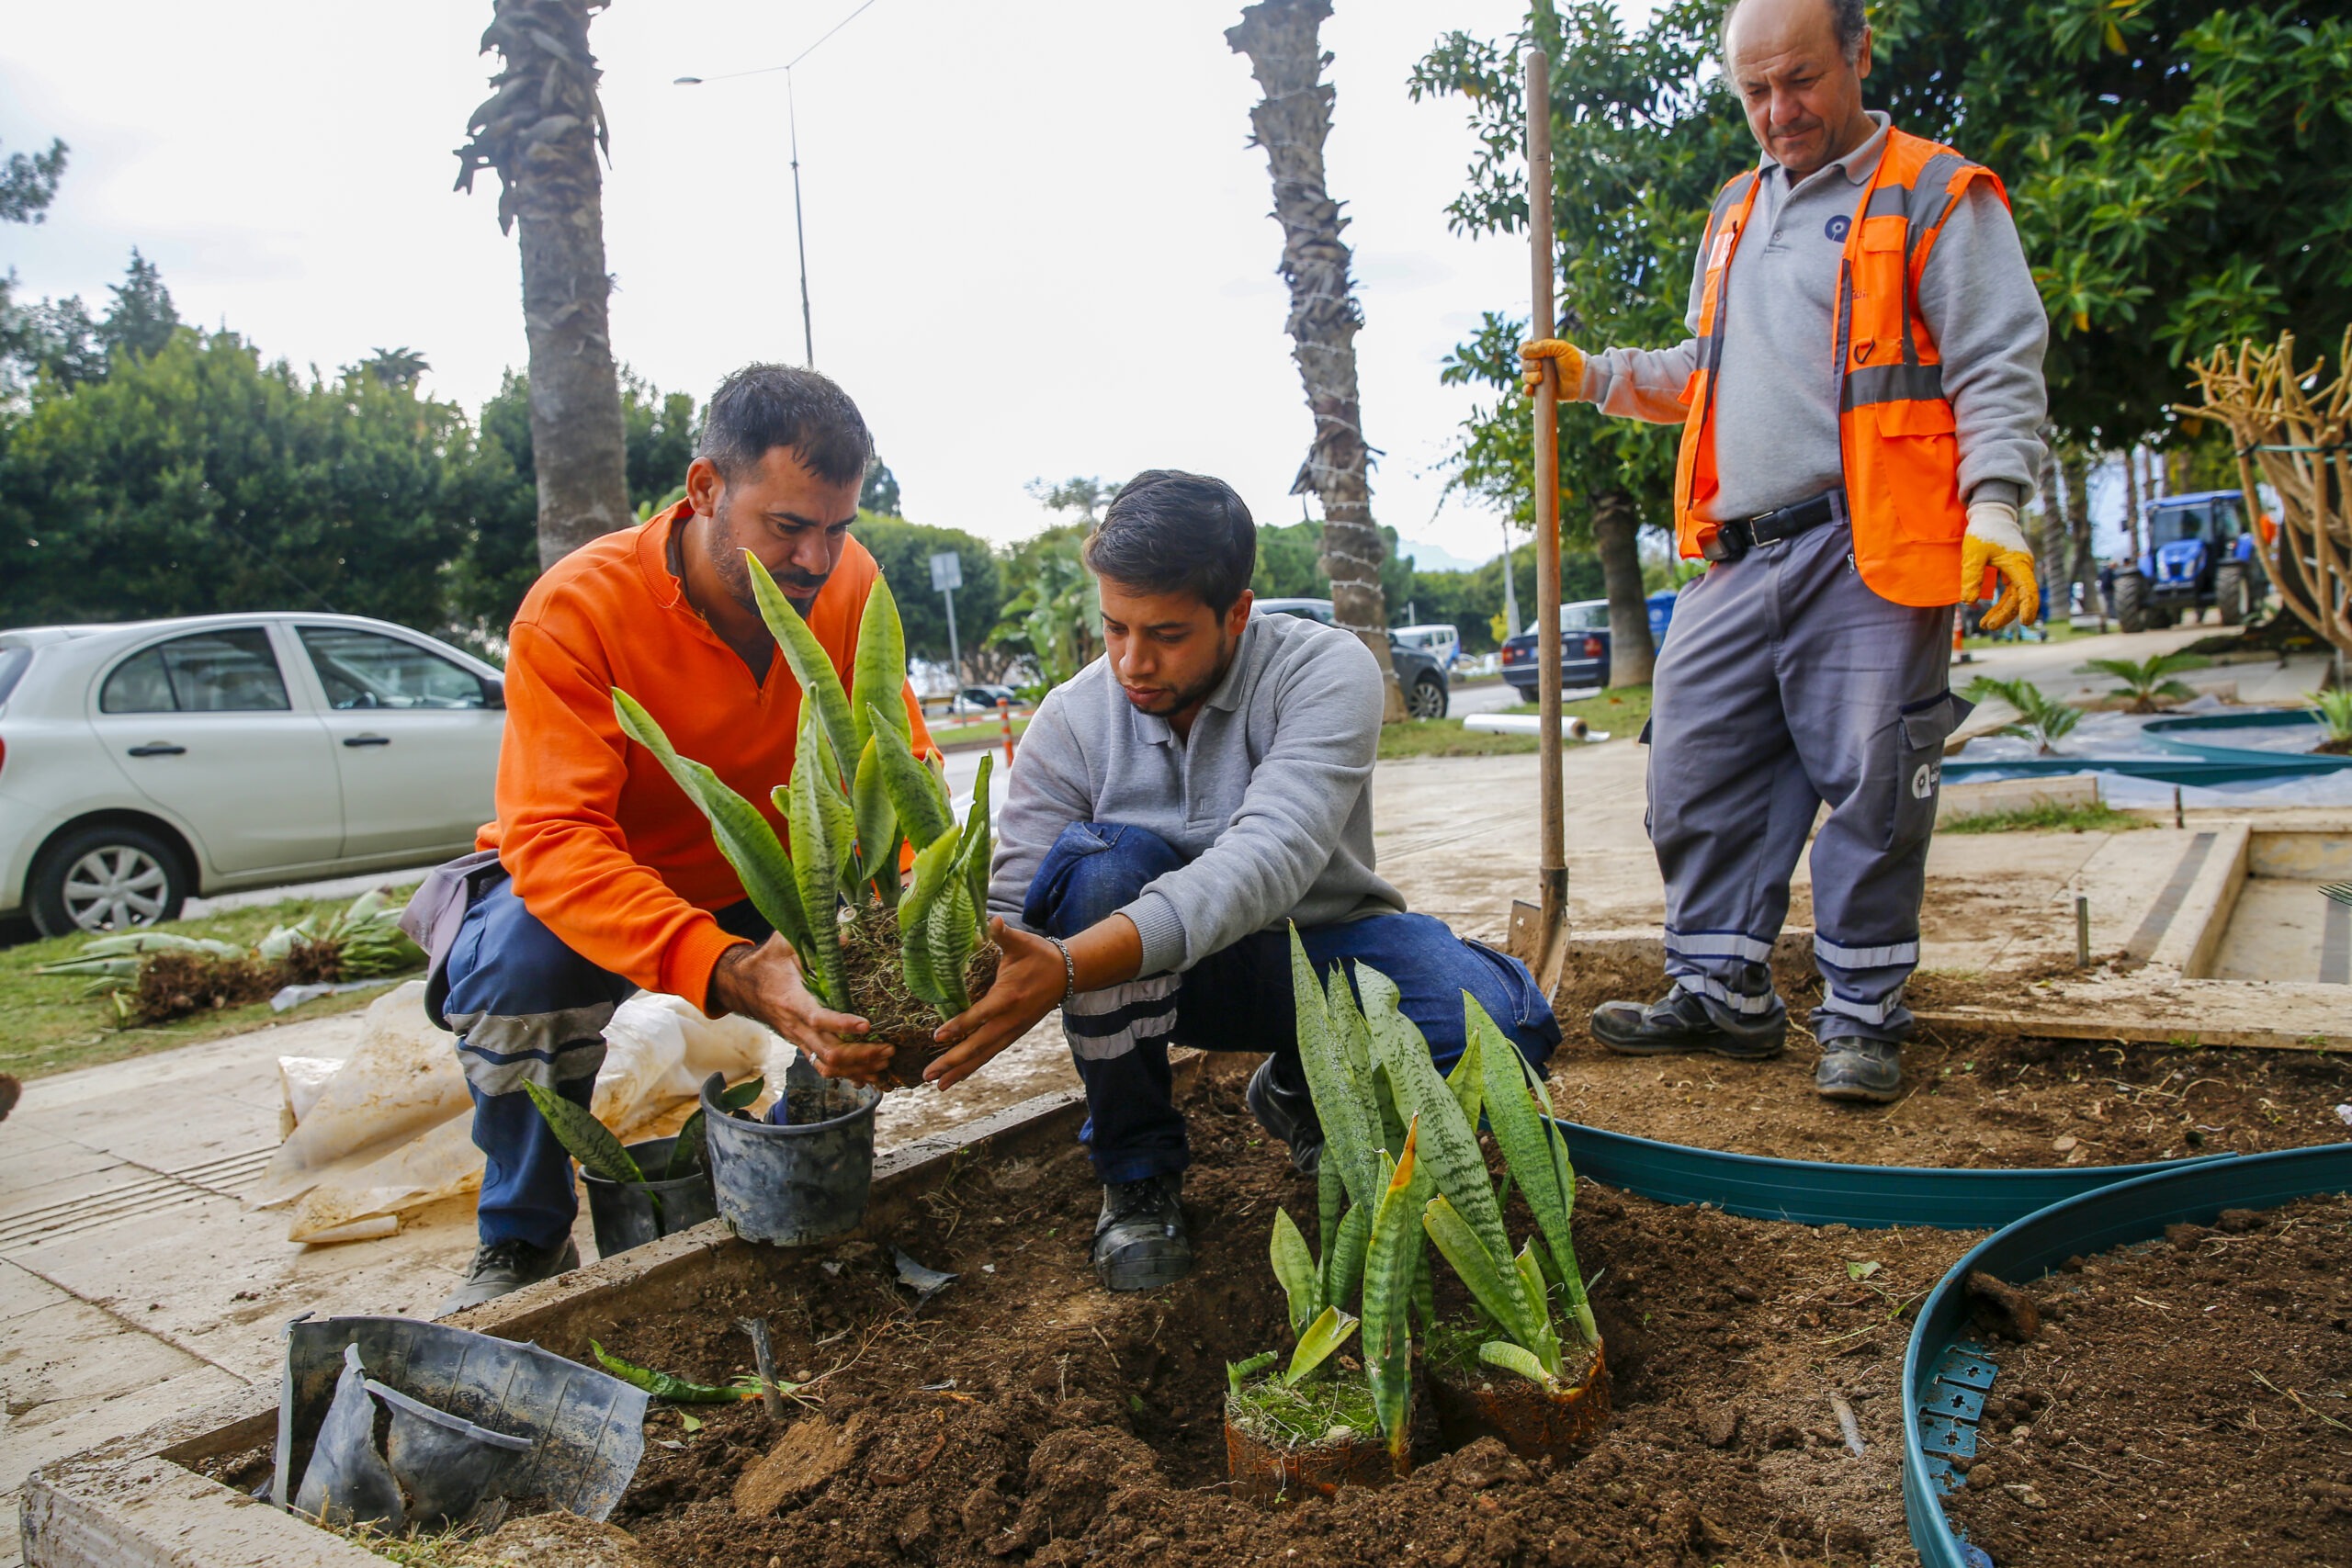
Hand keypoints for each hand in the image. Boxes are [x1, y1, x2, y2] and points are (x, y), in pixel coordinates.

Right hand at [706, 937, 889, 1083]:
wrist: (740, 985)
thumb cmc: (767, 962)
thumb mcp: (784, 944)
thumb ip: (812, 940)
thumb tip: (846, 937)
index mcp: (792, 1001)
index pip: (817, 1019)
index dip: (842, 1025)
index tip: (867, 1025)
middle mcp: (795, 1026)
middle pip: (828, 1052)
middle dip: (861, 1055)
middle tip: (889, 1048)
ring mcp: (798, 1039)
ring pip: (827, 1066)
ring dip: (858, 1068)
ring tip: (885, 1062)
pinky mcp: (801, 1045)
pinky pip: (823, 1068)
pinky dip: (847, 1075)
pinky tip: (869, 1076)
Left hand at [923, 919, 1069, 1090]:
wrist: (1069, 974)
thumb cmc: (1040, 955)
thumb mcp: (1022, 943)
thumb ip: (1003, 934)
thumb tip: (993, 919)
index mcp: (1008, 997)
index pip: (980, 1015)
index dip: (959, 1025)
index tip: (937, 1035)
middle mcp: (1010, 1020)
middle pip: (978, 1045)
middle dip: (952, 1061)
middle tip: (928, 1075)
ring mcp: (1012, 1030)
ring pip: (984, 1055)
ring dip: (960, 1071)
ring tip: (938, 1086)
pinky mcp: (1013, 1034)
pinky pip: (990, 1053)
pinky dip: (974, 1066)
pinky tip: (958, 1076)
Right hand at [1520, 337, 1584, 396]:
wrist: (1583, 380)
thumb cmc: (1574, 361)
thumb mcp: (1561, 347)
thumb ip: (1544, 346)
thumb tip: (1525, 351)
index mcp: (1541, 351)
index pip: (1524, 349)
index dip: (1524, 351)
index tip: (1529, 353)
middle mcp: (1538, 363)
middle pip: (1523, 363)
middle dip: (1528, 365)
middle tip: (1540, 366)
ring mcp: (1538, 376)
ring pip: (1524, 377)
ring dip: (1530, 377)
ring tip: (1541, 378)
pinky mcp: (1541, 390)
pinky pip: (1527, 391)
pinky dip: (1527, 390)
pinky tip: (1531, 389)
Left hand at [1961, 499, 2039, 631]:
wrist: (1990, 514)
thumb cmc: (1982, 531)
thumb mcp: (1973, 553)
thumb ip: (1972, 576)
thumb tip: (1969, 602)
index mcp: (2018, 563)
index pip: (2028, 589)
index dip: (2028, 607)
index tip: (2026, 622)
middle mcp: (2023, 567)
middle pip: (2019, 597)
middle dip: (2005, 614)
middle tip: (1986, 626)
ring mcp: (2020, 568)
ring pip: (2015, 595)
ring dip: (2003, 610)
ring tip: (1986, 624)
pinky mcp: (2014, 568)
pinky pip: (2012, 589)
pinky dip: (2003, 601)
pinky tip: (1992, 611)